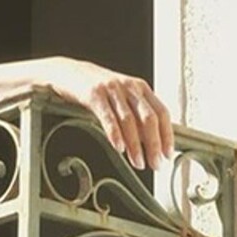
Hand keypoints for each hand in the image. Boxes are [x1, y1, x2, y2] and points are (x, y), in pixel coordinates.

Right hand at [48, 58, 174, 170]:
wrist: (68, 72)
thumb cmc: (97, 89)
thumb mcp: (122, 97)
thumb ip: (136, 114)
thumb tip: (151, 142)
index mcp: (140, 88)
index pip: (162, 112)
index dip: (167, 135)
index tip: (168, 155)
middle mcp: (130, 87)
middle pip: (149, 118)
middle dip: (154, 144)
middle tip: (155, 164)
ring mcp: (112, 89)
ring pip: (129, 120)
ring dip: (136, 145)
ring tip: (138, 163)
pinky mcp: (95, 94)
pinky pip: (108, 117)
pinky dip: (115, 134)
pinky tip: (119, 148)